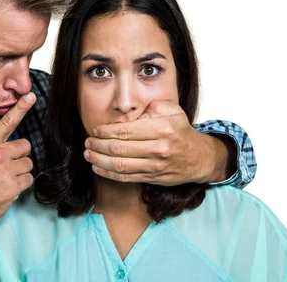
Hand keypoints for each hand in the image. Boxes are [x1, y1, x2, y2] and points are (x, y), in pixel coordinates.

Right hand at [0, 93, 35, 243]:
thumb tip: (12, 145)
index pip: (6, 123)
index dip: (20, 108)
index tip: (30, 96)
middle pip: (25, 146)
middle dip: (20, 156)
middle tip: (6, 167)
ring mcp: (6, 170)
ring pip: (28, 164)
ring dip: (21, 172)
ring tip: (5, 180)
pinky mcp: (13, 185)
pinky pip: (28, 179)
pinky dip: (21, 185)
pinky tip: (8, 189)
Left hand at [84, 101, 226, 185]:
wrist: (199, 157)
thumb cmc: (181, 130)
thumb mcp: (171, 110)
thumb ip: (149, 109)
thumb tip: (126, 117)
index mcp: (162, 129)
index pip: (126, 131)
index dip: (106, 131)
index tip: (95, 130)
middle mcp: (159, 149)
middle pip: (119, 148)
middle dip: (98, 145)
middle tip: (88, 142)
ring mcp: (156, 166)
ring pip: (120, 165)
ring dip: (99, 160)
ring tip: (88, 154)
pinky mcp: (153, 178)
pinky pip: (126, 177)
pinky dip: (108, 173)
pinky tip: (97, 167)